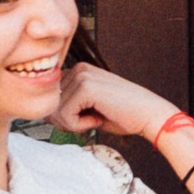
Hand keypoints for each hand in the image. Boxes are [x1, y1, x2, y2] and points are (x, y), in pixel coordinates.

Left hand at [59, 63, 183, 146]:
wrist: (150, 115)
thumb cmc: (123, 115)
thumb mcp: (88, 108)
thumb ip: (66, 107)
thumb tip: (43, 115)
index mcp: (78, 71)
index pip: (52, 100)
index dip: (66, 117)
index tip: (89, 116)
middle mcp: (78, 68)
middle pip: (50, 106)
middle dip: (68, 121)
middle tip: (92, 119)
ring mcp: (82, 75)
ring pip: (56, 112)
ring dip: (75, 124)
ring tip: (97, 117)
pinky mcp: (86, 87)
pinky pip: (65, 116)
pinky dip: (80, 125)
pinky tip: (98, 118)